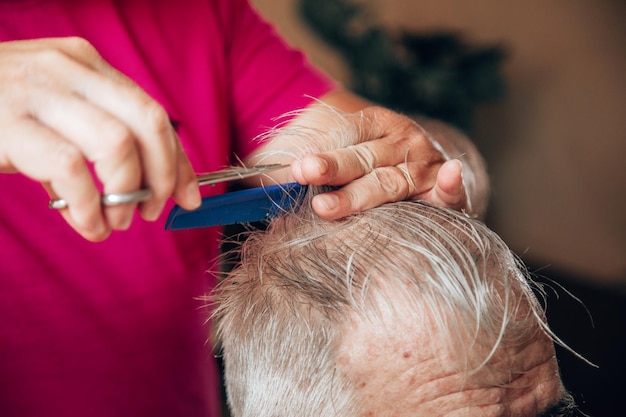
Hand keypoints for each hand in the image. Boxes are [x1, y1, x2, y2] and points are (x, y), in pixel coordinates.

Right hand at [0, 37, 200, 240]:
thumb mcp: (54, 108)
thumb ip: (96, 133)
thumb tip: (142, 185)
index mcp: (87, 64)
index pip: (154, 112)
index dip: (179, 160)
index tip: (190, 196)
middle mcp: (69, 68)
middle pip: (149, 121)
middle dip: (165, 175)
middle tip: (153, 210)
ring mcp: (38, 91)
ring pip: (117, 144)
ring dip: (127, 193)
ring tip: (117, 222)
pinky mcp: (7, 123)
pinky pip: (70, 169)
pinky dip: (87, 206)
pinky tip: (86, 223)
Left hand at [290, 106, 470, 218]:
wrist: (416, 168)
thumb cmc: (362, 171)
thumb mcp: (330, 160)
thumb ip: (295, 169)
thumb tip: (255, 182)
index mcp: (373, 123)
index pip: (345, 134)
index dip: (319, 150)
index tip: (294, 166)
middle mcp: (401, 138)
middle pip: (362, 157)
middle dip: (332, 167)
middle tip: (304, 173)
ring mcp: (425, 162)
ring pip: (389, 182)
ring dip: (359, 195)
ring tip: (327, 207)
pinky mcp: (444, 187)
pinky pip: (449, 192)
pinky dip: (451, 185)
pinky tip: (452, 175)